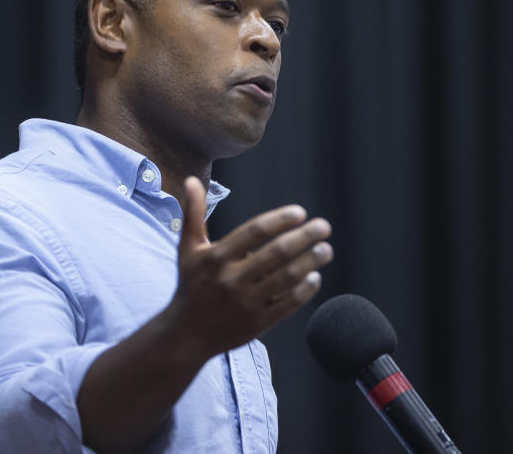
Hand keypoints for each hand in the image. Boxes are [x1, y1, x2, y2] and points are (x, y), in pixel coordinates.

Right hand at [166, 176, 332, 357]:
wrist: (187, 334)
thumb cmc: (191, 284)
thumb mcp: (188, 249)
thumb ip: (193, 213)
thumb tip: (192, 179)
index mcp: (216, 257)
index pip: (255, 231)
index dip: (281, 219)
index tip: (300, 212)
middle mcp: (231, 279)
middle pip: (276, 253)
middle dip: (304, 237)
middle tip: (323, 226)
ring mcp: (246, 303)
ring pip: (287, 278)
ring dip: (311, 261)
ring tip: (326, 249)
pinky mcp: (257, 324)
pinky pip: (288, 304)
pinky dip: (305, 290)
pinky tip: (315, 276)